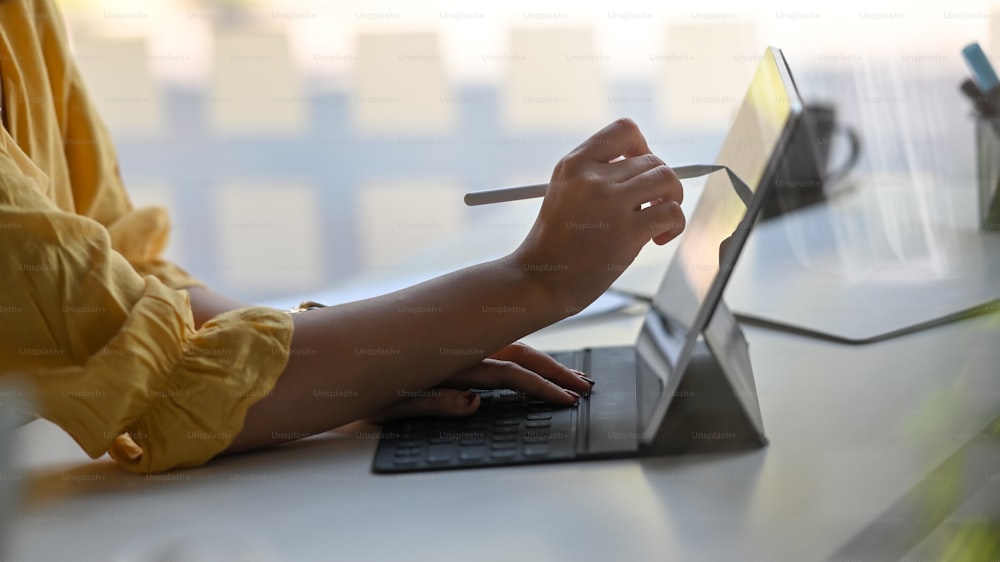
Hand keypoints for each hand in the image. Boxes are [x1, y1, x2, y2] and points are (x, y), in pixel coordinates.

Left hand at [366, 342, 593, 421]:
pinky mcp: (453, 344)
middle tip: (585, 386)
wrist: (334, 356)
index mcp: (453, 360)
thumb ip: (435, 401)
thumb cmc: (360, 383)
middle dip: (555, 371)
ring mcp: (459, 342)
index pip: (510, 374)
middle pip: (521, 354)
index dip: (543, 387)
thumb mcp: (393, 401)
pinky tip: (533, 363)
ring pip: (512, 347)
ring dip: (542, 362)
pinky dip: (521, 356)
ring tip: (569, 375)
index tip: (569, 400)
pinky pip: (496, 346)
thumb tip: (474, 403)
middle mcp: (461, 345)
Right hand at [512, 118, 685, 316]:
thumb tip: (645, 169)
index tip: (640, 167)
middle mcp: (592, 178)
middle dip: (659, 183)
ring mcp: (611, 203)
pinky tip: (659, 238)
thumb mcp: (563, 193)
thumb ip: (596, 176)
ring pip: (667, 179)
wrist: (540, 281)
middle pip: (651, 159)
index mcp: (574, 164)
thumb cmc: (554, 244)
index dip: (642, 146)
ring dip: (672, 198)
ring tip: (659, 218)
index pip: (624, 130)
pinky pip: (671, 212)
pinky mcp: (628, 231)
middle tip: (651, 204)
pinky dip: (675, 224)